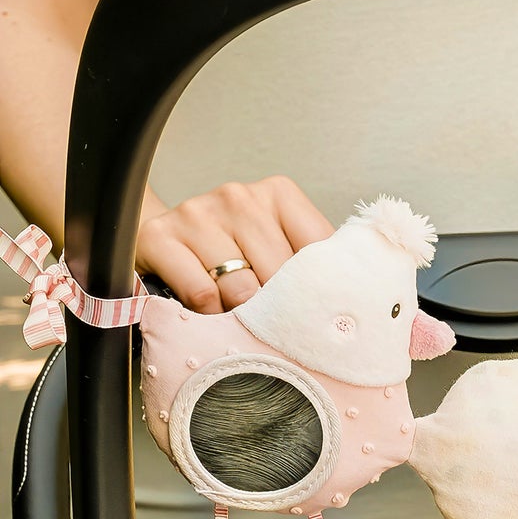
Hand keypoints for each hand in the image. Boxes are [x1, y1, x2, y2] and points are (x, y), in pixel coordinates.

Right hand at [136, 176, 332, 312]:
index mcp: (278, 195)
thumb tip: (356, 302)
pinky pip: (203, 294)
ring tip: (239, 313)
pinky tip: (210, 310)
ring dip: (243, 313)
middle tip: (274, 322)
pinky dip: (211, 314)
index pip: (318, 252)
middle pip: (280, 275)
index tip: (318, 314)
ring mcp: (197, 213)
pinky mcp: (160, 237)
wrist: (164, 243)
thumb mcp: (280, 249)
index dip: (317, 291)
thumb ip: (313, 267)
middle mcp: (238, 197)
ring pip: (242, 288)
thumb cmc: (234, 254)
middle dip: (279, 308)